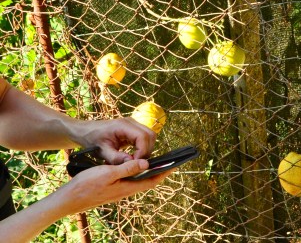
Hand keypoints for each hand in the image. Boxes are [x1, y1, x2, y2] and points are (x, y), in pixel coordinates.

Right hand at [53, 159, 169, 213]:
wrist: (68, 199)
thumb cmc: (86, 185)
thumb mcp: (108, 173)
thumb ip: (127, 168)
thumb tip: (146, 163)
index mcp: (128, 187)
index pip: (152, 180)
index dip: (164, 172)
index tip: (175, 164)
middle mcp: (126, 191)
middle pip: (148, 180)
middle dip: (159, 170)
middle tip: (168, 159)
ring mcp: (119, 191)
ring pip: (139, 180)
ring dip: (148, 170)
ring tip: (155, 159)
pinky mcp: (113, 189)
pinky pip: (130, 180)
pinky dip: (136, 171)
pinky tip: (134, 165)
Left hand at [74, 118, 156, 162]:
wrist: (86, 132)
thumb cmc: (92, 140)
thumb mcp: (101, 151)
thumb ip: (116, 158)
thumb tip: (132, 163)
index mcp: (123, 125)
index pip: (143, 136)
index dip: (143, 151)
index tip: (135, 163)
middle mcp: (131, 122)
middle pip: (150, 135)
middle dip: (147, 151)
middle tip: (137, 163)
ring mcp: (133, 124)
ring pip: (150, 136)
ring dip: (146, 149)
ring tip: (135, 160)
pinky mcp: (133, 129)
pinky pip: (144, 137)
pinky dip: (143, 147)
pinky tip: (134, 155)